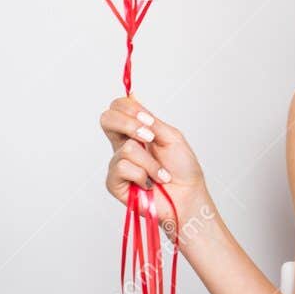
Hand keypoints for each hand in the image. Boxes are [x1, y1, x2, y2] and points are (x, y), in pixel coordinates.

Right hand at [99, 95, 210, 239]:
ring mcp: (117, 164)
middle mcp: (123, 145)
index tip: (149, 121)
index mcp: (135, 132)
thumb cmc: (182, 169)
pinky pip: (122, 168)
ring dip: (150, 163)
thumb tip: (133, 97)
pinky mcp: (114, 183)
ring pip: (126, 149)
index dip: (129, 109)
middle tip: (149, 137)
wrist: (187, 196)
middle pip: (106, 119)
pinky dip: (142, 175)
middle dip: (129, 125)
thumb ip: (150, 120)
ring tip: (161, 174)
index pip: (118, 108)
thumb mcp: (170, 137)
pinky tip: (148, 185)